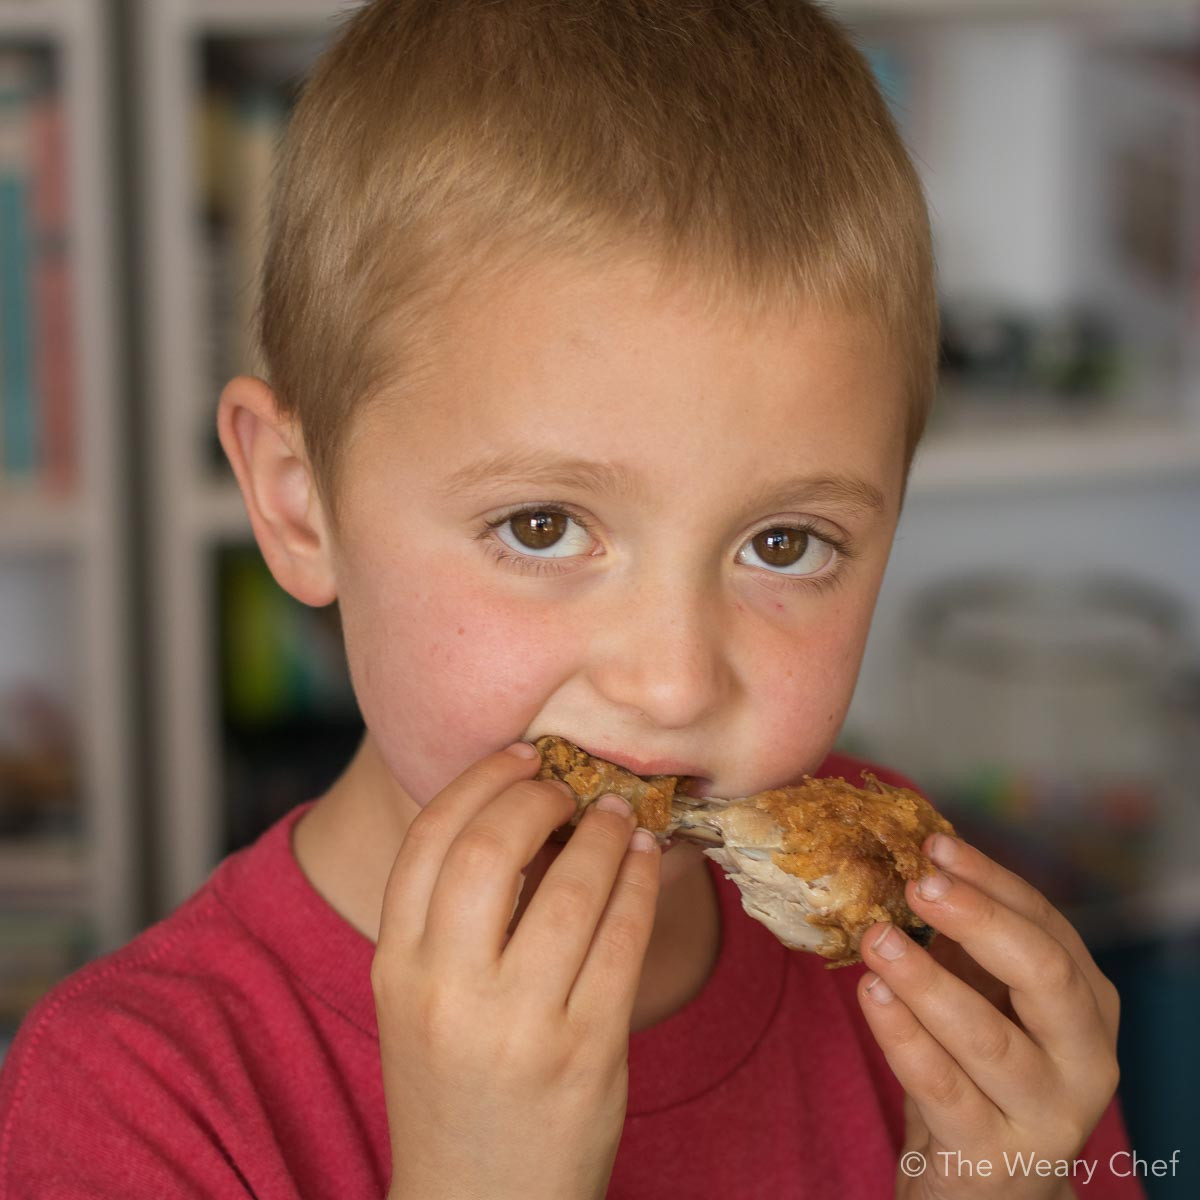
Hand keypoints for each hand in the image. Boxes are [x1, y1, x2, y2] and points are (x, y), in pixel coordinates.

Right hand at [371, 743, 661, 1199]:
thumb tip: (523, 811)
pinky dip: (641, 883)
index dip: (479, 781)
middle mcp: (446, 992)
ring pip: (572, 888)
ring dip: (606, 834)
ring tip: (619, 815)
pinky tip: (647, 859)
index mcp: (395, 969)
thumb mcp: (419, 1001)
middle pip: (489, 849)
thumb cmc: (453, 1088)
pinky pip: (623, 939)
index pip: (428, 841)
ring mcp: (519, 1025)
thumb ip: (449, 917)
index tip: (520, 756)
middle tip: (568, 785)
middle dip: (537, 796)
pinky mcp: (586, 1052)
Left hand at [856, 834, 1120, 1198]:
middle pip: (1043, 973)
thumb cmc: (983, 1066)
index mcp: (1089, 1003)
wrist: (989, 1180)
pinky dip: (902, 1035)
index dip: (990, 880)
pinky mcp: (993, 1154)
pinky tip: (871, 993)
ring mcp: (1046, 1112)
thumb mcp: (987, 995)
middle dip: (977, 920)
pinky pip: (943, 1087)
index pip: (1046, 924)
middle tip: (916, 884)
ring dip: (925, 979)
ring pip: (988, 1036)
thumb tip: (915, 860)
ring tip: (876, 938)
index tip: (933, 845)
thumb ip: (964, 938)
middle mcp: (1086, 1057)